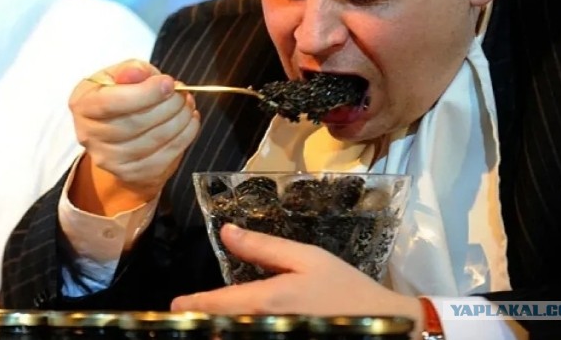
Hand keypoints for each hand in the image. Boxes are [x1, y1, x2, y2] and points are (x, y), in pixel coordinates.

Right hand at [69, 59, 200, 212]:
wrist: (120, 137)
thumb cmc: (121, 97)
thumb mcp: (121, 76)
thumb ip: (131, 70)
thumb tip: (139, 73)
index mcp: (83, 104)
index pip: (111, 102)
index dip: (145, 93)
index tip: (168, 83)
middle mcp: (90, 135)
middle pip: (135, 123)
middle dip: (168, 105)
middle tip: (182, 93)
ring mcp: (109, 159)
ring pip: (153, 140)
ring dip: (180, 119)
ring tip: (187, 104)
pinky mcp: (132, 173)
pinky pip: (165, 155)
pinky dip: (185, 136)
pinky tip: (189, 121)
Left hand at [171, 225, 422, 330]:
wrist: (385, 327)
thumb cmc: (344, 287)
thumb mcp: (306, 257)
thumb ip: (263, 246)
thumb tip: (226, 231)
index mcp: (268, 301)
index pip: (217, 306)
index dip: (193, 305)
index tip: (174, 306)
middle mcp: (267, 328)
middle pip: (222, 328)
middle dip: (202, 321)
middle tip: (187, 313)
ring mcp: (277, 338)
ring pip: (236, 335)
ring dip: (220, 327)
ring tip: (207, 318)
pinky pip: (256, 338)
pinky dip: (240, 331)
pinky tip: (237, 324)